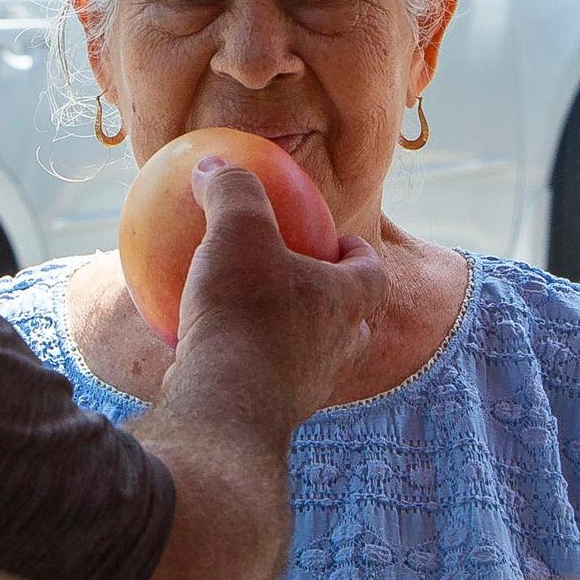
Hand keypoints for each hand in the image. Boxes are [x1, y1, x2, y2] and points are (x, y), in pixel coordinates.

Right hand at [167, 157, 385, 439]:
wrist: (223, 409)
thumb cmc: (243, 313)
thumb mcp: (237, 231)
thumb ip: (231, 190)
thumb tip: (212, 163)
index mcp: (348, 302)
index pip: (372, 272)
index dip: (360, 254)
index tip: (340, 241)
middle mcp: (339, 349)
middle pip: (353, 320)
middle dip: (336, 301)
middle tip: (304, 279)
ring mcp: (309, 389)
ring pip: (313, 356)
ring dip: (295, 336)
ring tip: (259, 316)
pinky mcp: (273, 416)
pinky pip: (264, 381)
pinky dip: (246, 364)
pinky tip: (208, 349)